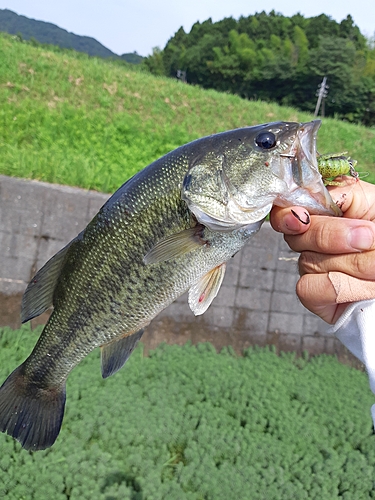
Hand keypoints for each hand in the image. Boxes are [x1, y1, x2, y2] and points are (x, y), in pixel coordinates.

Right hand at [270, 179, 374, 323]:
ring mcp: (312, 267)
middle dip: (333, 236)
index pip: (286, 210)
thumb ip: (343, 193)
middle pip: (296, 236)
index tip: (301, 218)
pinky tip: (367, 286)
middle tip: (368, 237)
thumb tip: (315, 199)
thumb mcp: (372, 202)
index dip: (287, 214)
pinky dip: (346, 287)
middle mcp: (312, 238)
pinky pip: (312, 289)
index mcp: (323, 212)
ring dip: (353, 264)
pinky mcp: (315, 295)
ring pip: (309, 262)